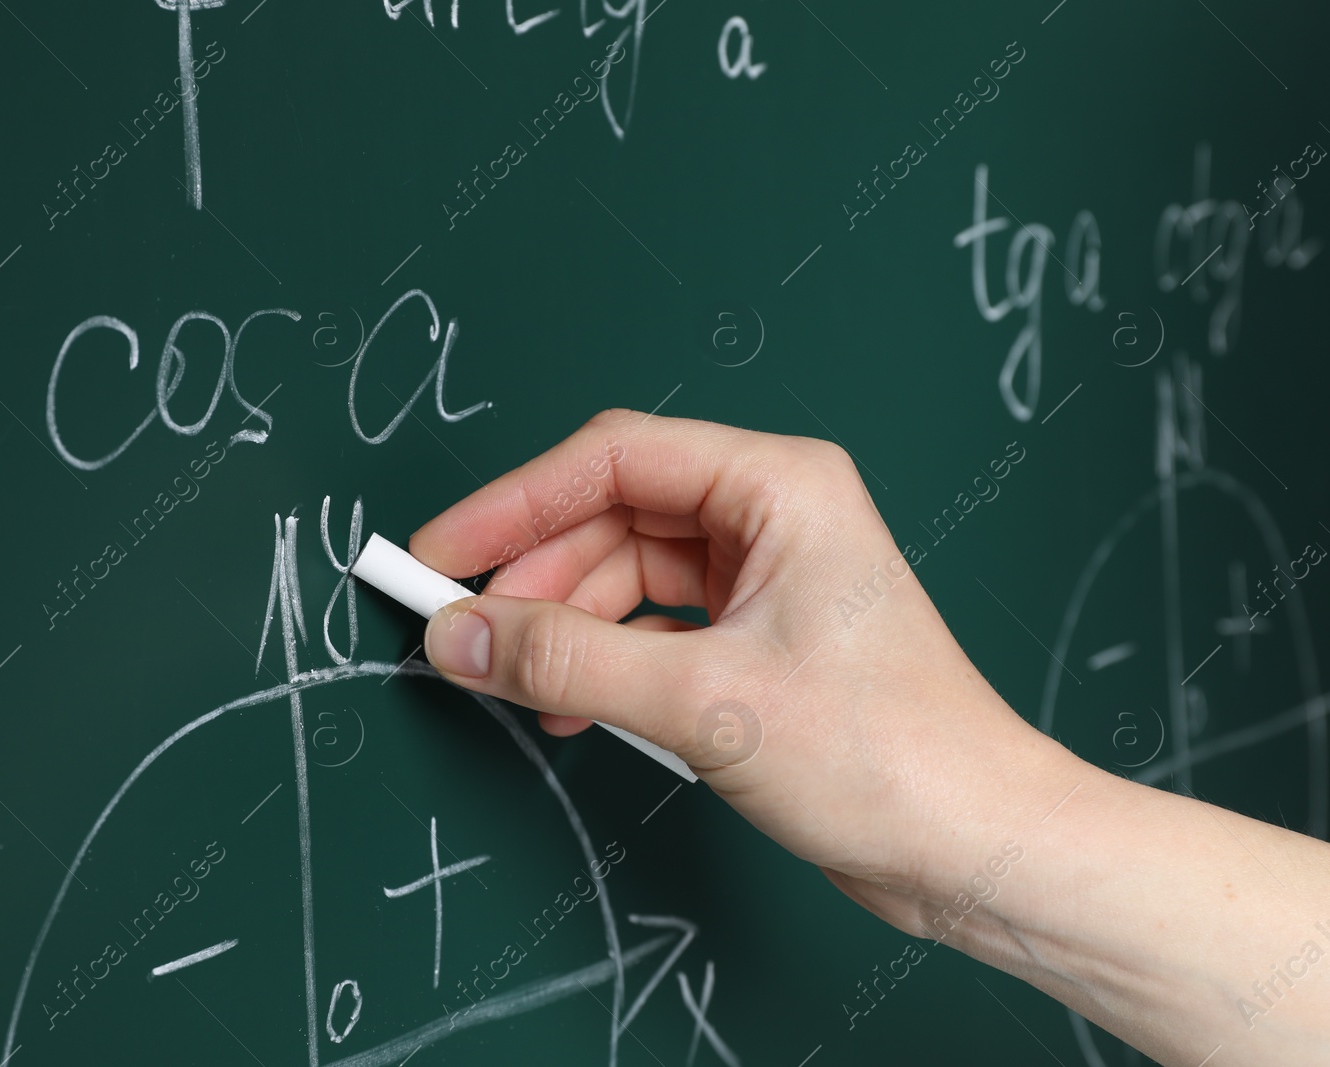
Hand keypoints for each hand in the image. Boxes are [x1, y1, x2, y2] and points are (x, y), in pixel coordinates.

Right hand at [409, 409, 1082, 933]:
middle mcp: (772, 516)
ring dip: (563, 627)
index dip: (516, 502)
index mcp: (781, 486)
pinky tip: (568, 707)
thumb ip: (569, 662)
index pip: (616, 459)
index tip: (441, 551)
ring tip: (514, 683)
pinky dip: (601, 662)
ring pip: (625, 574)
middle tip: (462, 631)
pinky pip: (650, 626)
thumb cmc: (888, 756)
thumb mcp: (706, 701)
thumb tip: (459, 636)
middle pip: (613, 515)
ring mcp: (764, 579)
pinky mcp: (755, 639)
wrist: (975, 848)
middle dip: (535, 575)